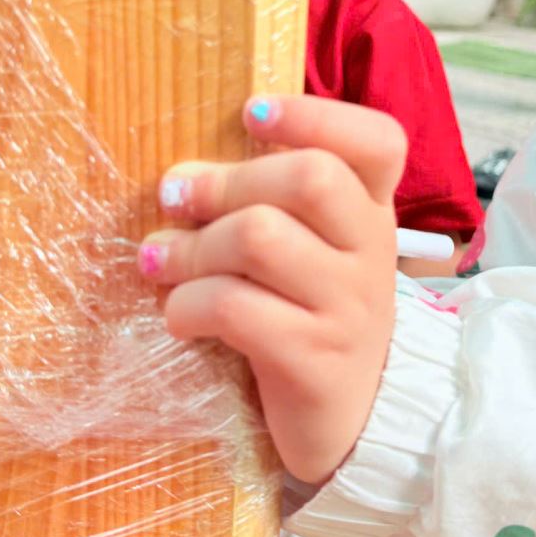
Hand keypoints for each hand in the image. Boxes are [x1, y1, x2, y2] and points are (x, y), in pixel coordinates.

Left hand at [140, 96, 405, 483]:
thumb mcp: (318, 251)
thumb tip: (186, 171)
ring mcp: (348, 307)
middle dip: (225, 182)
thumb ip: (277, 202)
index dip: (315, 114)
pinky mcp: (313, 360)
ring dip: (191, 246)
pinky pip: (234, 308)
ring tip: (159, 260)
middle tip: (175, 196)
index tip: (250, 113)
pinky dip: (187, 304)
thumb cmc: (314, 315)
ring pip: (259, 238)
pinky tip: (177, 314)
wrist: (357, 422)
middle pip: (309, 178)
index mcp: (374, 210)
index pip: (376, 141)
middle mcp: (371, 251)